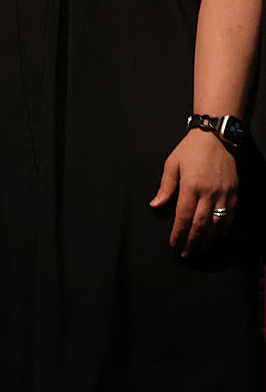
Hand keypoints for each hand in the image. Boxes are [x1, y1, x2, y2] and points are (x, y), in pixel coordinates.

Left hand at [151, 129, 238, 255]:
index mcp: (191, 186)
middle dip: (192, 241)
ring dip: (209, 239)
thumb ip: (165, 187)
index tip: (174, 244)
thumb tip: (155, 204)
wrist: (216, 137)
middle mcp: (209, 192)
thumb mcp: (171, 165)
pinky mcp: (234, 192)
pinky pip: (231, 215)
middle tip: (186, 254)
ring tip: (201, 250)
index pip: (184, 216)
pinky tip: (219, 237)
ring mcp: (224, 193)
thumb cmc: (190, 150)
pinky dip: (225, 228)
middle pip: (201, 224)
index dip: (179, 233)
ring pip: (217, 223)